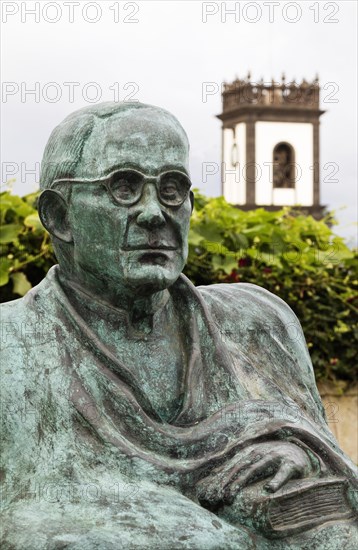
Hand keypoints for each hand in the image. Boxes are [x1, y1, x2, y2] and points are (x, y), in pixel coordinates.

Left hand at [196, 441, 311, 506]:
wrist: (301, 451)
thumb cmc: (274, 459)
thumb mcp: (257, 460)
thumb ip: (241, 467)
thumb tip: (219, 477)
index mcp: (252, 452)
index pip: (233, 465)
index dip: (222, 479)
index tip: (212, 494)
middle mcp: (261, 452)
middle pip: (240, 468)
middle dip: (227, 482)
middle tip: (218, 498)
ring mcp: (276, 456)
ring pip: (256, 469)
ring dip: (242, 481)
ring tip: (231, 495)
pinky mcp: (291, 464)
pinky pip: (283, 473)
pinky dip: (276, 480)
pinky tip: (269, 490)